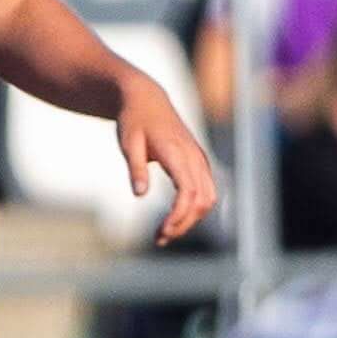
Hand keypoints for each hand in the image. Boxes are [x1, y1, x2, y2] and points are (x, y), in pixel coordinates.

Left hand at [118, 77, 218, 241]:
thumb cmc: (134, 120)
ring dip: (191, 219)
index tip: (162, 232)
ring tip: (166, 232)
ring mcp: (200, 159)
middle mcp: (194, 156)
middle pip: (202, 200)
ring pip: (208, 198)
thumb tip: (139, 195)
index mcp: (177, 151)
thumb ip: (136, 168)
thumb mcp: (128, 143)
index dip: (179, 215)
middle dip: (184, 223)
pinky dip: (195, 209)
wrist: (146, 99)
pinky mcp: (199, 162)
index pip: (188, 191)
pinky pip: (206, 191)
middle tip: (160, 239)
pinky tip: (175, 218)